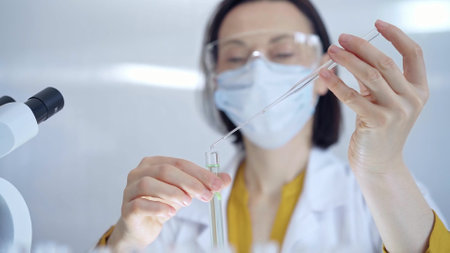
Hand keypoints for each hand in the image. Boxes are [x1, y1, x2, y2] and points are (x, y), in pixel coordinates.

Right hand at [107, 156, 231, 250]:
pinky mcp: (127, 209)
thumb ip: (204, 184)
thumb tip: (225, 178)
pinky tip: (170, 212)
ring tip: (187, 202)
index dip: (200, 173)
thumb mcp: (185, 192)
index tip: (217, 184)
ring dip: (172, 192)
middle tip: (205, 194)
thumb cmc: (161, 204)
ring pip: (149, 184)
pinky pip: (139, 204)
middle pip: (165, 171)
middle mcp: (139, 173)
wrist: (141, 227)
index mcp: (153, 164)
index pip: (179, 163)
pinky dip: (157, 207)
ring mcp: (130, 191)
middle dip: (189, 182)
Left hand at [319, 20, 428, 173]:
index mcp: (419, 90)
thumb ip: (373, 79)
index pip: (413, 54)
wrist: (379, 163)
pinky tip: (324, 74)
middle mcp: (412, 100)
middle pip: (385, 62)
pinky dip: (337, 83)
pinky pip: (352, 97)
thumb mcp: (383, 101)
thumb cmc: (379, 130)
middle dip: (361, 46)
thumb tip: (350, 52)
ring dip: (347, 60)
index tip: (377, 24)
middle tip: (341, 38)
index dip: (396, 36)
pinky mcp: (377, 122)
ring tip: (331, 51)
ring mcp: (396, 112)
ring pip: (369, 76)